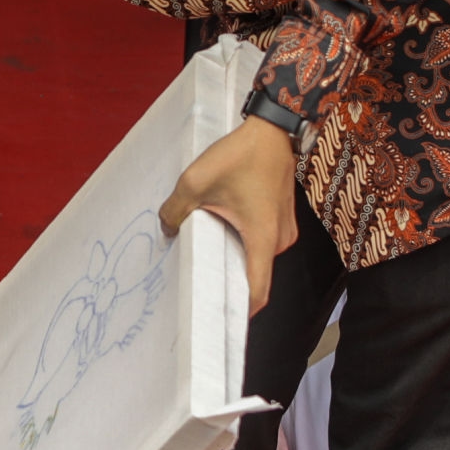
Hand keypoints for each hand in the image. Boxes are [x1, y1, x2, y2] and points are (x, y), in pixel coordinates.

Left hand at [160, 114, 299, 311]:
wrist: (274, 128)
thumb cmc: (241, 155)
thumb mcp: (196, 181)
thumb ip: (175, 210)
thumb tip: (165, 229)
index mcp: (263, 238)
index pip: (257, 291)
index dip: (238, 312)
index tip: (218, 321)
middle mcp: (279, 241)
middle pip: (253, 275)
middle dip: (227, 284)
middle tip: (198, 288)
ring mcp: (284, 230)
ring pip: (256, 258)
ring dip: (233, 260)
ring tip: (204, 258)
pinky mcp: (281, 219)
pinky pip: (259, 242)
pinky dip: (241, 244)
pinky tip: (218, 235)